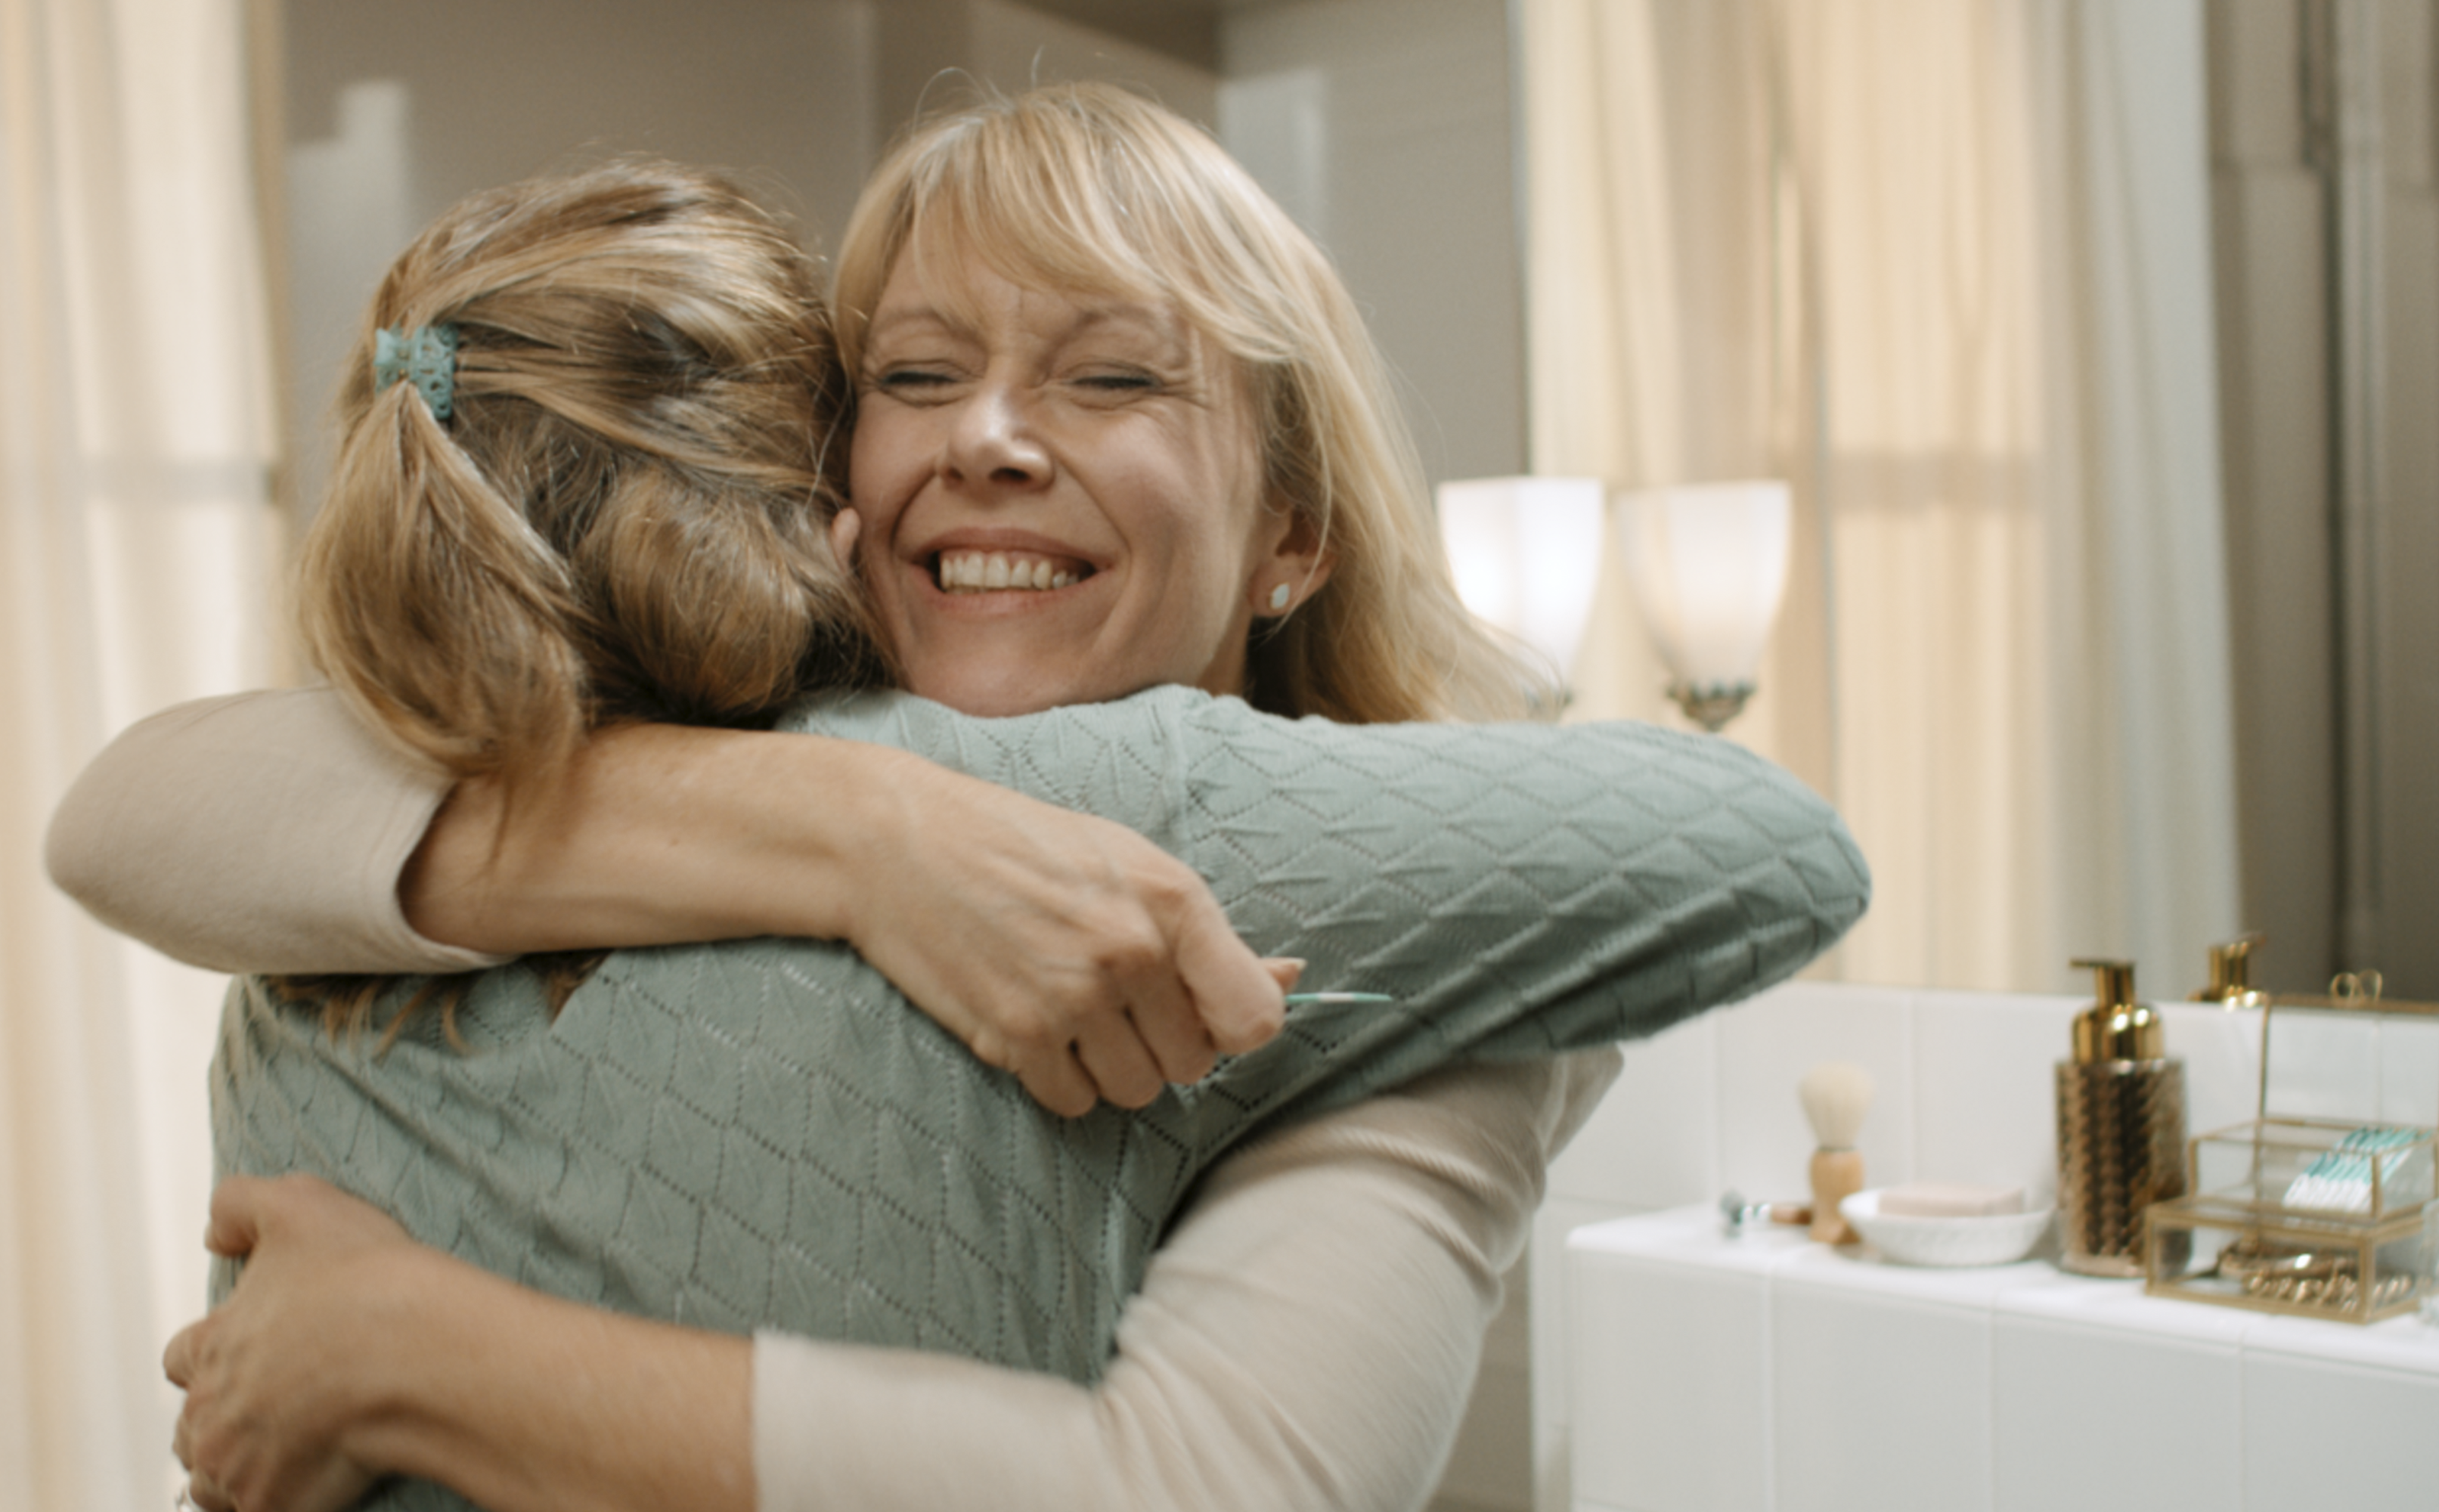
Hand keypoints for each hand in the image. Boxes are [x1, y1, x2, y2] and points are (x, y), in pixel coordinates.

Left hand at [165, 1176, 417, 1511]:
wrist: (416, 1354)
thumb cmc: (366, 1280)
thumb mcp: (300, 1206)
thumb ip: (242, 1204)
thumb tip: (213, 1233)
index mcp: (214, 1344)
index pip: (182, 1356)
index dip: (215, 1353)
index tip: (256, 1350)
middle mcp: (211, 1412)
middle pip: (192, 1428)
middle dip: (224, 1420)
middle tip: (278, 1409)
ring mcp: (238, 1466)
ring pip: (213, 1483)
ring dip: (240, 1468)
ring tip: (291, 1453)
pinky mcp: (273, 1506)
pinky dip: (275, 1501)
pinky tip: (312, 1479)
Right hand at [850, 758, 1295, 1115]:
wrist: (901, 844)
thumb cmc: (1025, 847)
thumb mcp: (1129, 863)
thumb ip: (1207, 935)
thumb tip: (1292, 979)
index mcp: (1172, 900)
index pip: (1254, 1017)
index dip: (1233, 1026)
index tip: (1202, 1012)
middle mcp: (1130, 952)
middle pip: (1192, 1063)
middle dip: (1162, 1043)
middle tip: (1116, 998)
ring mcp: (1072, 999)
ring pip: (1135, 1090)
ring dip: (1111, 1066)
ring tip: (1073, 1008)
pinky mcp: (1016, 1036)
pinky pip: (1073, 1101)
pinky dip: (1060, 1079)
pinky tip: (1035, 1025)